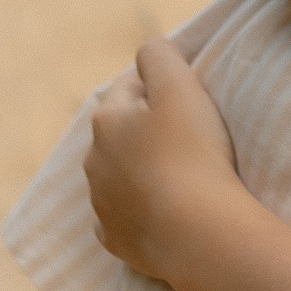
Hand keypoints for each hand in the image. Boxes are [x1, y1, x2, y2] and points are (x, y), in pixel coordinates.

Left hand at [87, 37, 238, 284]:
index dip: (160, 86)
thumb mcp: (180, 86)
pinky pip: (125, 216)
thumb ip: (160, 55)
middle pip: (122, 132)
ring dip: (142, 170)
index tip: (190, 98)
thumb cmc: (192, 153)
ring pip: (120, 175)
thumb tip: (149, 51)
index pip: (130, 86)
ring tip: (181, 175)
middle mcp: (94, 160)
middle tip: (190, 137)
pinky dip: (141, 210)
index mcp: (107, 120)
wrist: (197, 233)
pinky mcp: (114, 239)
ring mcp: (101, 204)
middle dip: (146, 129)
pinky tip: (166, 211)